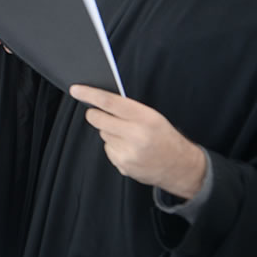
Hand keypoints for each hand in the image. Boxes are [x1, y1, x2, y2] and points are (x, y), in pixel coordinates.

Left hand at [70, 85, 205, 199]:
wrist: (180, 167)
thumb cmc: (165, 137)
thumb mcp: (153, 116)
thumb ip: (128, 109)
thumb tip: (100, 100)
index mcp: (145, 118)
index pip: (110, 102)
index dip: (89, 94)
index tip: (76, 90)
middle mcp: (136, 135)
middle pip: (98, 119)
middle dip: (94, 113)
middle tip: (98, 112)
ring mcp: (128, 153)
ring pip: (103, 134)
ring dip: (109, 132)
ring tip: (129, 137)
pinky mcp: (123, 165)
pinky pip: (107, 148)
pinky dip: (114, 146)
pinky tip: (130, 149)